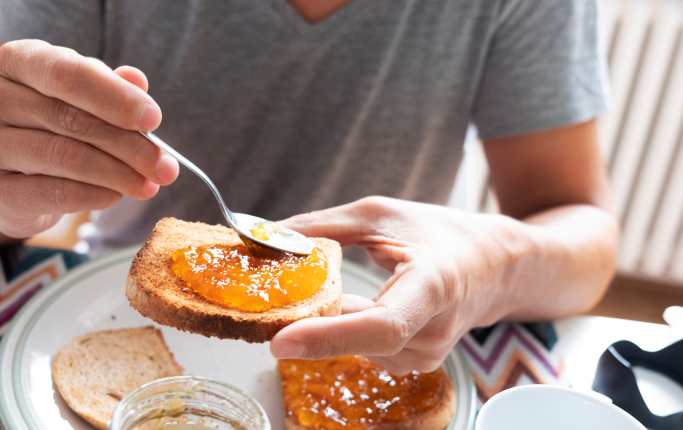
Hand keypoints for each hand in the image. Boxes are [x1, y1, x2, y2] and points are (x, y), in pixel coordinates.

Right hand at [0, 39, 178, 237]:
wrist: (14, 175)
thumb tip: (138, 81)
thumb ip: (113, 89)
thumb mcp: (86, 99)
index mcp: (17, 61)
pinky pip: (54, 193)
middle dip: (130, 146)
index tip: (154, 119)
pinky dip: (94, 196)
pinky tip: (116, 196)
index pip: (68, 73)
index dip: (116, 97)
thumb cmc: (56, 125)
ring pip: (64, 157)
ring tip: (149, 185)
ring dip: (118, 174)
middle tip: (166, 167)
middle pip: (72, 119)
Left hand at [270, 196, 527, 374]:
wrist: (492, 266)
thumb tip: (269, 235)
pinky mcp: (416, 363)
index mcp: (433, 285)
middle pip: (358, 340)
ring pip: (354, 345)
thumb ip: (324, 225)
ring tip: (323, 291)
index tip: (281, 341)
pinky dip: (342, 328)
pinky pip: (363, 349)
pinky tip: (346, 305)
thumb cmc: (439, 233)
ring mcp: (427, 354)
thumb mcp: (381, 215)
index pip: (382, 325)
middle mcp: (434, 331)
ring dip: (327, 322)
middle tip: (269, 302)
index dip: (328, 336)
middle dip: (309, 323)